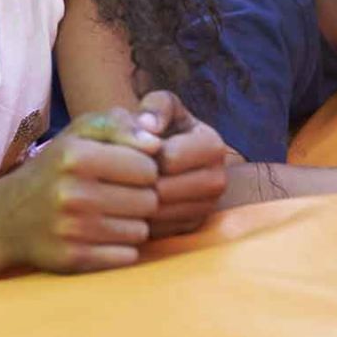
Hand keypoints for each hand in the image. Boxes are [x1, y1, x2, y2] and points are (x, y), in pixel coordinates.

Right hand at [0, 107, 161, 272]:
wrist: (7, 217)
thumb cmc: (55, 169)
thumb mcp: (79, 133)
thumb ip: (119, 124)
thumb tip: (156, 143)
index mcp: (76, 156)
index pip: (147, 167)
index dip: (142, 169)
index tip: (126, 170)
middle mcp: (72, 193)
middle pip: (149, 201)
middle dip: (141, 197)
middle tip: (119, 195)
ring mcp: (72, 229)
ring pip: (141, 230)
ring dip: (132, 223)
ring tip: (110, 214)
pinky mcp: (73, 259)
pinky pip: (127, 256)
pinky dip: (121, 247)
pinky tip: (102, 236)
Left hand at [133, 90, 228, 236]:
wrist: (153, 153)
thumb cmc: (153, 126)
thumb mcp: (156, 106)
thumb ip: (155, 107)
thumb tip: (149, 126)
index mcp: (212, 145)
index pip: (171, 158)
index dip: (142, 153)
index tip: (128, 147)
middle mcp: (217, 180)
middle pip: (165, 190)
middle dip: (136, 180)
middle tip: (118, 170)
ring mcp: (206, 207)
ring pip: (159, 213)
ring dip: (134, 201)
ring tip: (122, 183)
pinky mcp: (191, 227)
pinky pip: (158, 230)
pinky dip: (138, 218)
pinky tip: (128, 201)